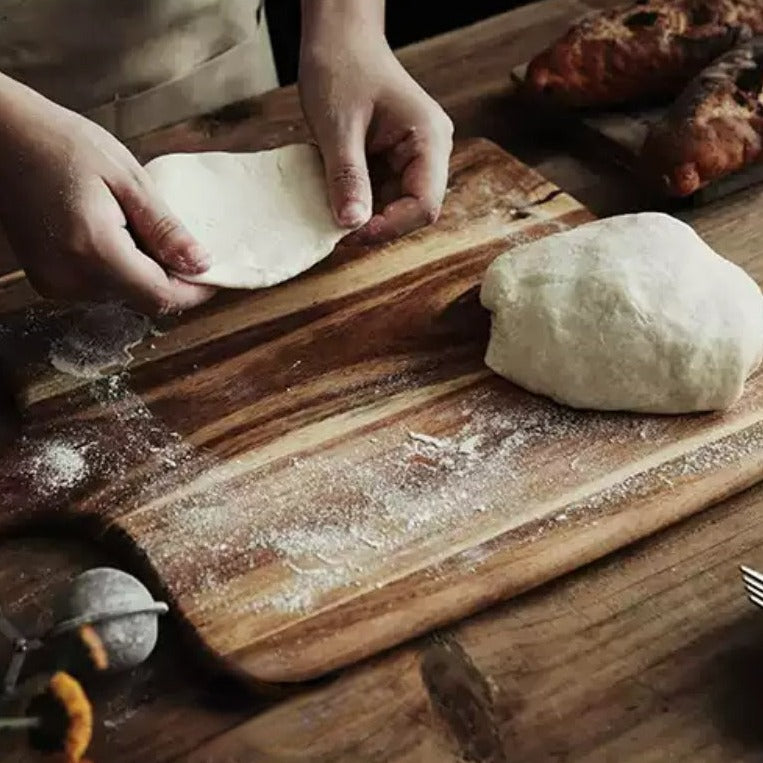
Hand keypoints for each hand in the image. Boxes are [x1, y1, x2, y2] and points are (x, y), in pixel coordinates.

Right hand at [0, 75, 215, 314]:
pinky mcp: (49, 282)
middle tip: (175, 238)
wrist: (2, 138)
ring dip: (144, 273)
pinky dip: (120, 270)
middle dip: (170, 278)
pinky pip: (101, 289)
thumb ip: (165, 228)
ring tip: (136, 227)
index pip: (161, 297)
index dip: (194, 292)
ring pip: (125, 297)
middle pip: (144, 299)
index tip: (213, 273)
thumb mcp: (128, 178)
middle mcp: (72, 278)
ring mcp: (56, 284)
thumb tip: (201, 264)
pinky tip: (114, 235)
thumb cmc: (63, 144)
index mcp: (95, 251)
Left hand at [298, 4, 453, 243]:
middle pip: (412, 210)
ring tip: (332, 212)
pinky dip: (358, 201)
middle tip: (336, 230)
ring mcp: (413, 157)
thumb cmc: (342, 66)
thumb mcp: (339, 126)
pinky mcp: (394, 161)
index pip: (424, 204)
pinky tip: (335, 197)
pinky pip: (381, 194)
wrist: (338, 38)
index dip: (390, 226)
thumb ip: (347, 177)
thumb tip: (352, 225)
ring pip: (395, 206)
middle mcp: (429, 151)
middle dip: (376, 224)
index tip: (352, 233)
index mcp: (429, 139)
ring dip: (365, 215)